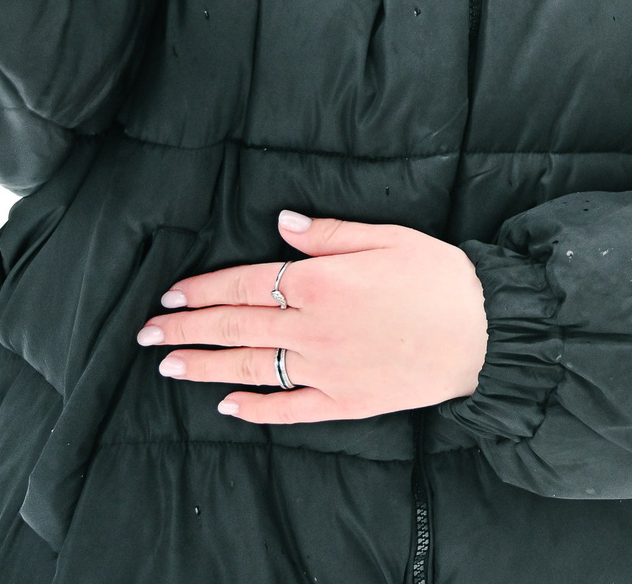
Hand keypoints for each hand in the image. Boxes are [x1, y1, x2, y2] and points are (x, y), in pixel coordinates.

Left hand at [140, 210, 491, 424]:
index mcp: (320, 282)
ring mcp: (323, 369)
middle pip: (234, 327)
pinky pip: (288, 409)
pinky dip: (255, 409)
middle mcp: (311, 328)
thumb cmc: (441, 278)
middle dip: (185, 328)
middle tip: (146, 333)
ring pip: (249, 368)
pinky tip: (228, 407)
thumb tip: (283, 222)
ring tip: (169, 365)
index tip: (171, 294)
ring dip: (204, 366)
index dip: (204, 289)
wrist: (484, 334)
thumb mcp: (389, 237)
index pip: (245, 283)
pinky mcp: (344, 402)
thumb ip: (331, 232)